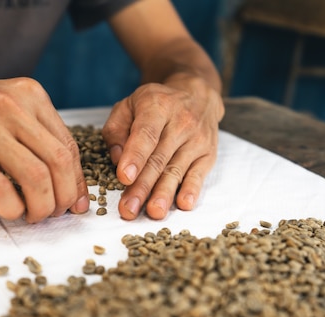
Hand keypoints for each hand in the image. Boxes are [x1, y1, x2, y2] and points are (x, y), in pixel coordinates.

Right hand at [0, 76, 88, 222]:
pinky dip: (14, 209)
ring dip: (42, 207)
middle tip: (55, 213)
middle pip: (58, 163)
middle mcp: (11, 106)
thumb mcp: (10, 110)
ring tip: (34, 215)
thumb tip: (73, 188)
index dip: (77, 181)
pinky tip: (12, 211)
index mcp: (30, 94)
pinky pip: (2, 191)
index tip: (76, 202)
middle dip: (64, 197)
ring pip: (36, 178)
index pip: (68, 146)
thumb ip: (39, 139)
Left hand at [102, 75, 223, 219]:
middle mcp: (180, 122)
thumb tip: (116, 159)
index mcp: (157, 106)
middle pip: (159, 159)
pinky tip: (183, 204)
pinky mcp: (208, 154)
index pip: (146, 134)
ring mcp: (197, 140)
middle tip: (129, 209)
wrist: (198, 96)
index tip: (124, 177)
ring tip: (153, 212)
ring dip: (164, 194)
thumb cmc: (155, 105)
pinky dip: (191, 190)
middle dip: (143, 186)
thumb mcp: (129, 106)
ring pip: (176, 170)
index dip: (135, 156)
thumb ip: (116, 130)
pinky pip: (198, 174)